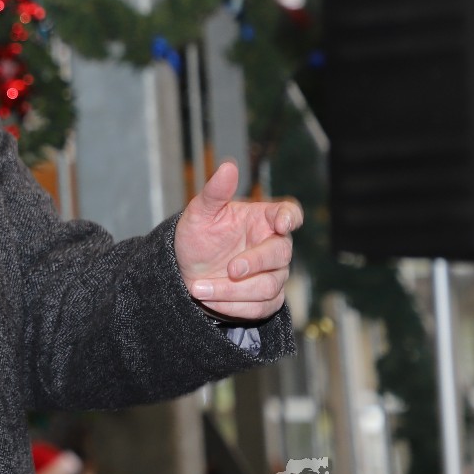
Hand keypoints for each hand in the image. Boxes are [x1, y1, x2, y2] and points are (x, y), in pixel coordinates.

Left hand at [174, 160, 301, 323]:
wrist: (184, 272)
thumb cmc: (196, 238)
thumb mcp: (199, 213)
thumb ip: (215, 192)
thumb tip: (228, 166)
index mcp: (263, 219)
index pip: (289, 213)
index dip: (289, 217)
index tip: (282, 222)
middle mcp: (273, 245)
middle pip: (281, 254)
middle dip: (255, 263)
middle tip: (229, 269)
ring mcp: (273, 274)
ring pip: (268, 286)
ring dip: (233, 291)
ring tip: (198, 288)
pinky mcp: (267, 299)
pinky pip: (260, 307)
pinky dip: (233, 306)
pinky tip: (210, 300)